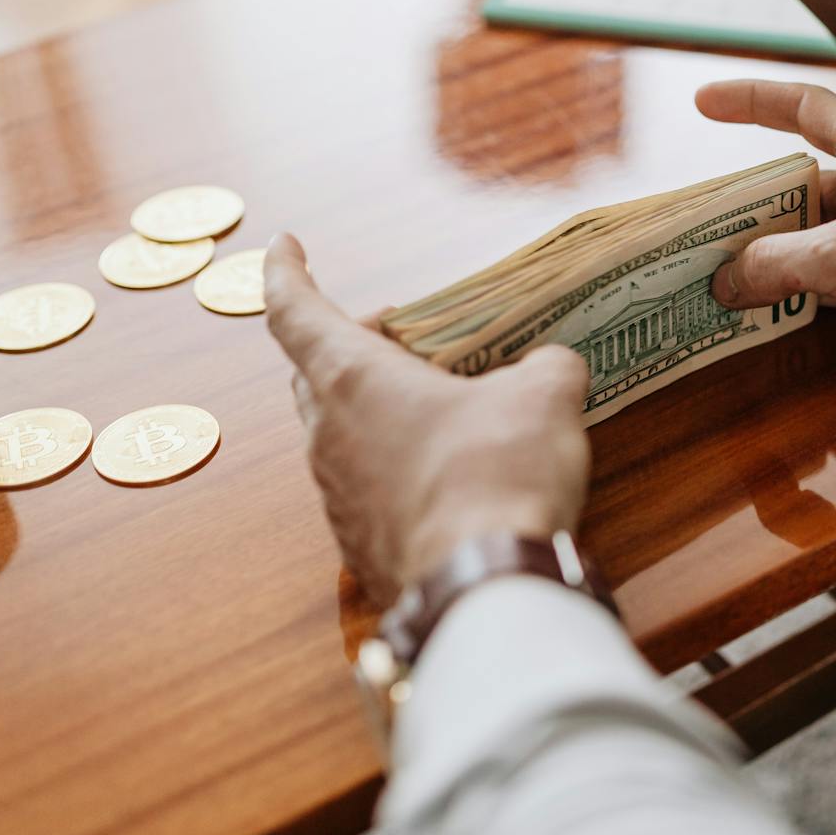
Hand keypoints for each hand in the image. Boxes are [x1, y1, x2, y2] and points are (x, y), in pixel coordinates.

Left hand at [263, 234, 591, 605]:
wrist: (484, 588)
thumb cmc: (499, 475)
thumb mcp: (545, 397)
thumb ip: (545, 366)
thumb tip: (550, 367)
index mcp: (354, 379)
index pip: (294, 310)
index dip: (285, 271)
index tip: (284, 245)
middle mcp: (329, 435)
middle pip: (314, 373)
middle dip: (352, 344)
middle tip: (403, 337)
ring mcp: (337, 496)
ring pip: (339, 434)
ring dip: (377, 411)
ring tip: (442, 408)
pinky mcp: (359, 545)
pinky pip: (366, 488)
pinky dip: (394, 466)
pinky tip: (449, 476)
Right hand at [696, 80, 835, 399]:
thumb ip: (779, 262)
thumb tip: (727, 279)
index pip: (806, 109)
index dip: (753, 100)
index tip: (705, 102)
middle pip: (796, 188)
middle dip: (746, 207)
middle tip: (693, 228)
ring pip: (808, 243)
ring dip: (765, 260)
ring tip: (710, 276)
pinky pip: (826, 287)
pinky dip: (792, 298)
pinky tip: (757, 314)